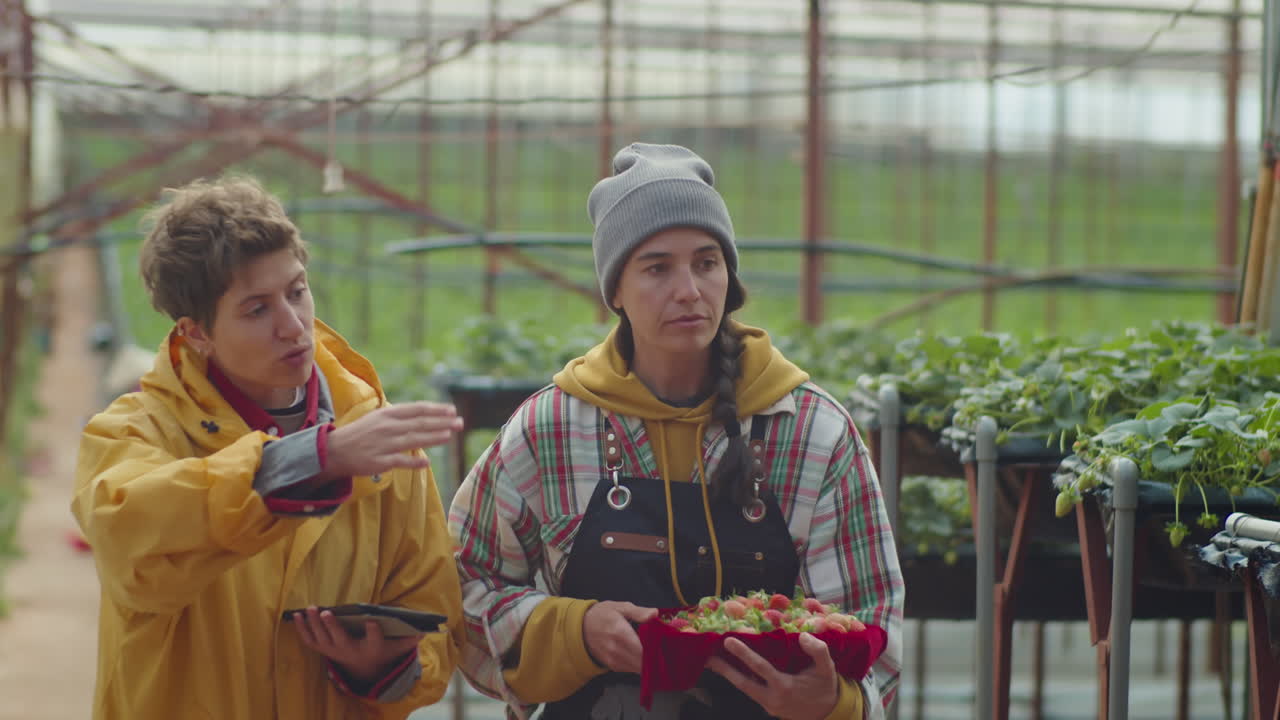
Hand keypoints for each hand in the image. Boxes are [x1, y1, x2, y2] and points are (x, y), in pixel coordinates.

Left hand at [289, 606, 422, 685]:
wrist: (361, 668)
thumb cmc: (380, 651)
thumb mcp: (396, 649)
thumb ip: (407, 640)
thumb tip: (423, 632)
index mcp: (369, 649)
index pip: (373, 640)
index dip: (372, 630)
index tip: (371, 619)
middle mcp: (349, 651)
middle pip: (339, 640)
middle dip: (332, 626)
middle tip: (326, 612)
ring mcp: (333, 651)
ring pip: (321, 639)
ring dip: (314, 624)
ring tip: (310, 609)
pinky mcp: (322, 649)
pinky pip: (309, 640)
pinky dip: (301, 629)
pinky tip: (297, 615)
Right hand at [323, 402, 462, 479]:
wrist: (335, 451)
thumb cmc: (360, 434)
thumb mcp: (378, 418)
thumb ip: (399, 417)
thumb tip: (423, 415)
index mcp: (387, 415)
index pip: (416, 409)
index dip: (436, 409)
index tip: (452, 410)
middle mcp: (387, 427)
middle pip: (419, 423)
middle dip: (441, 422)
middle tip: (459, 423)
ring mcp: (384, 444)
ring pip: (413, 440)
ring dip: (432, 437)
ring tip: (449, 436)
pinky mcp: (379, 461)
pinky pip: (400, 461)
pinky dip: (414, 463)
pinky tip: (427, 463)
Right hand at [582, 601, 657, 673]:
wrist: (581, 627)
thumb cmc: (602, 615)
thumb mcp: (620, 607)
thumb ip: (639, 612)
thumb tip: (654, 614)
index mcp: (620, 632)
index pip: (643, 650)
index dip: (656, 651)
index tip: (663, 645)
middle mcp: (615, 649)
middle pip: (642, 662)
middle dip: (654, 658)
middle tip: (661, 650)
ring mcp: (612, 659)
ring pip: (637, 668)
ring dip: (646, 663)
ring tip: (651, 652)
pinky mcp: (611, 665)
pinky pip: (630, 670)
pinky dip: (637, 665)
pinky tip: (640, 656)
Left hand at [707, 632, 838, 719]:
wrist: (827, 713)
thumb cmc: (825, 687)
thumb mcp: (827, 668)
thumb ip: (818, 650)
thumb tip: (802, 636)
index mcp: (784, 687)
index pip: (759, 668)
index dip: (743, 654)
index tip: (729, 641)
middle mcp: (772, 698)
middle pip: (742, 683)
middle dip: (724, 669)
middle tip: (707, 656)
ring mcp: (768, 705)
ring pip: (744, 688)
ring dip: (729, 674)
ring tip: (714, 659)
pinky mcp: (767, 706)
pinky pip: (751, 690)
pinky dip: (741, 678)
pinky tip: (732, 667)